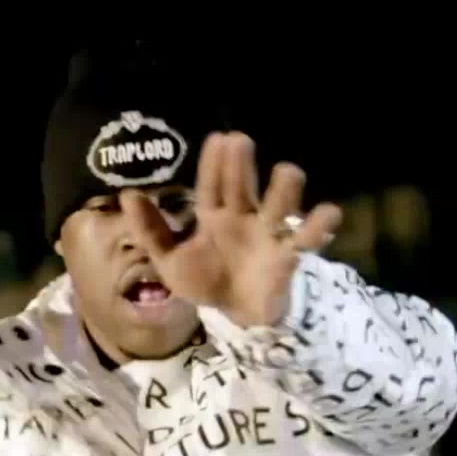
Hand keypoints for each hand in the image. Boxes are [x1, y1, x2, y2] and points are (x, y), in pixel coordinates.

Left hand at [120, 132, 341, 327]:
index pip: (212, 186)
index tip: (217, 139)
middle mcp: (243, 218)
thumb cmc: (205, 280)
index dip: (214, 164)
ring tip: (286, 172)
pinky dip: (320, 225)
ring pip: (280, 205)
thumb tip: (128, 194)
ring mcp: (268, 234)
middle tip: (240, 141)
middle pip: (244, 187)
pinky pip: (308, 238)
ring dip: (284, 189)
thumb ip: (151, 230)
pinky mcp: (288, 255)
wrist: (235, 316)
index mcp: (214, 217)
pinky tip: (328, 213)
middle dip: (242, 166)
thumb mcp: (169, 260)